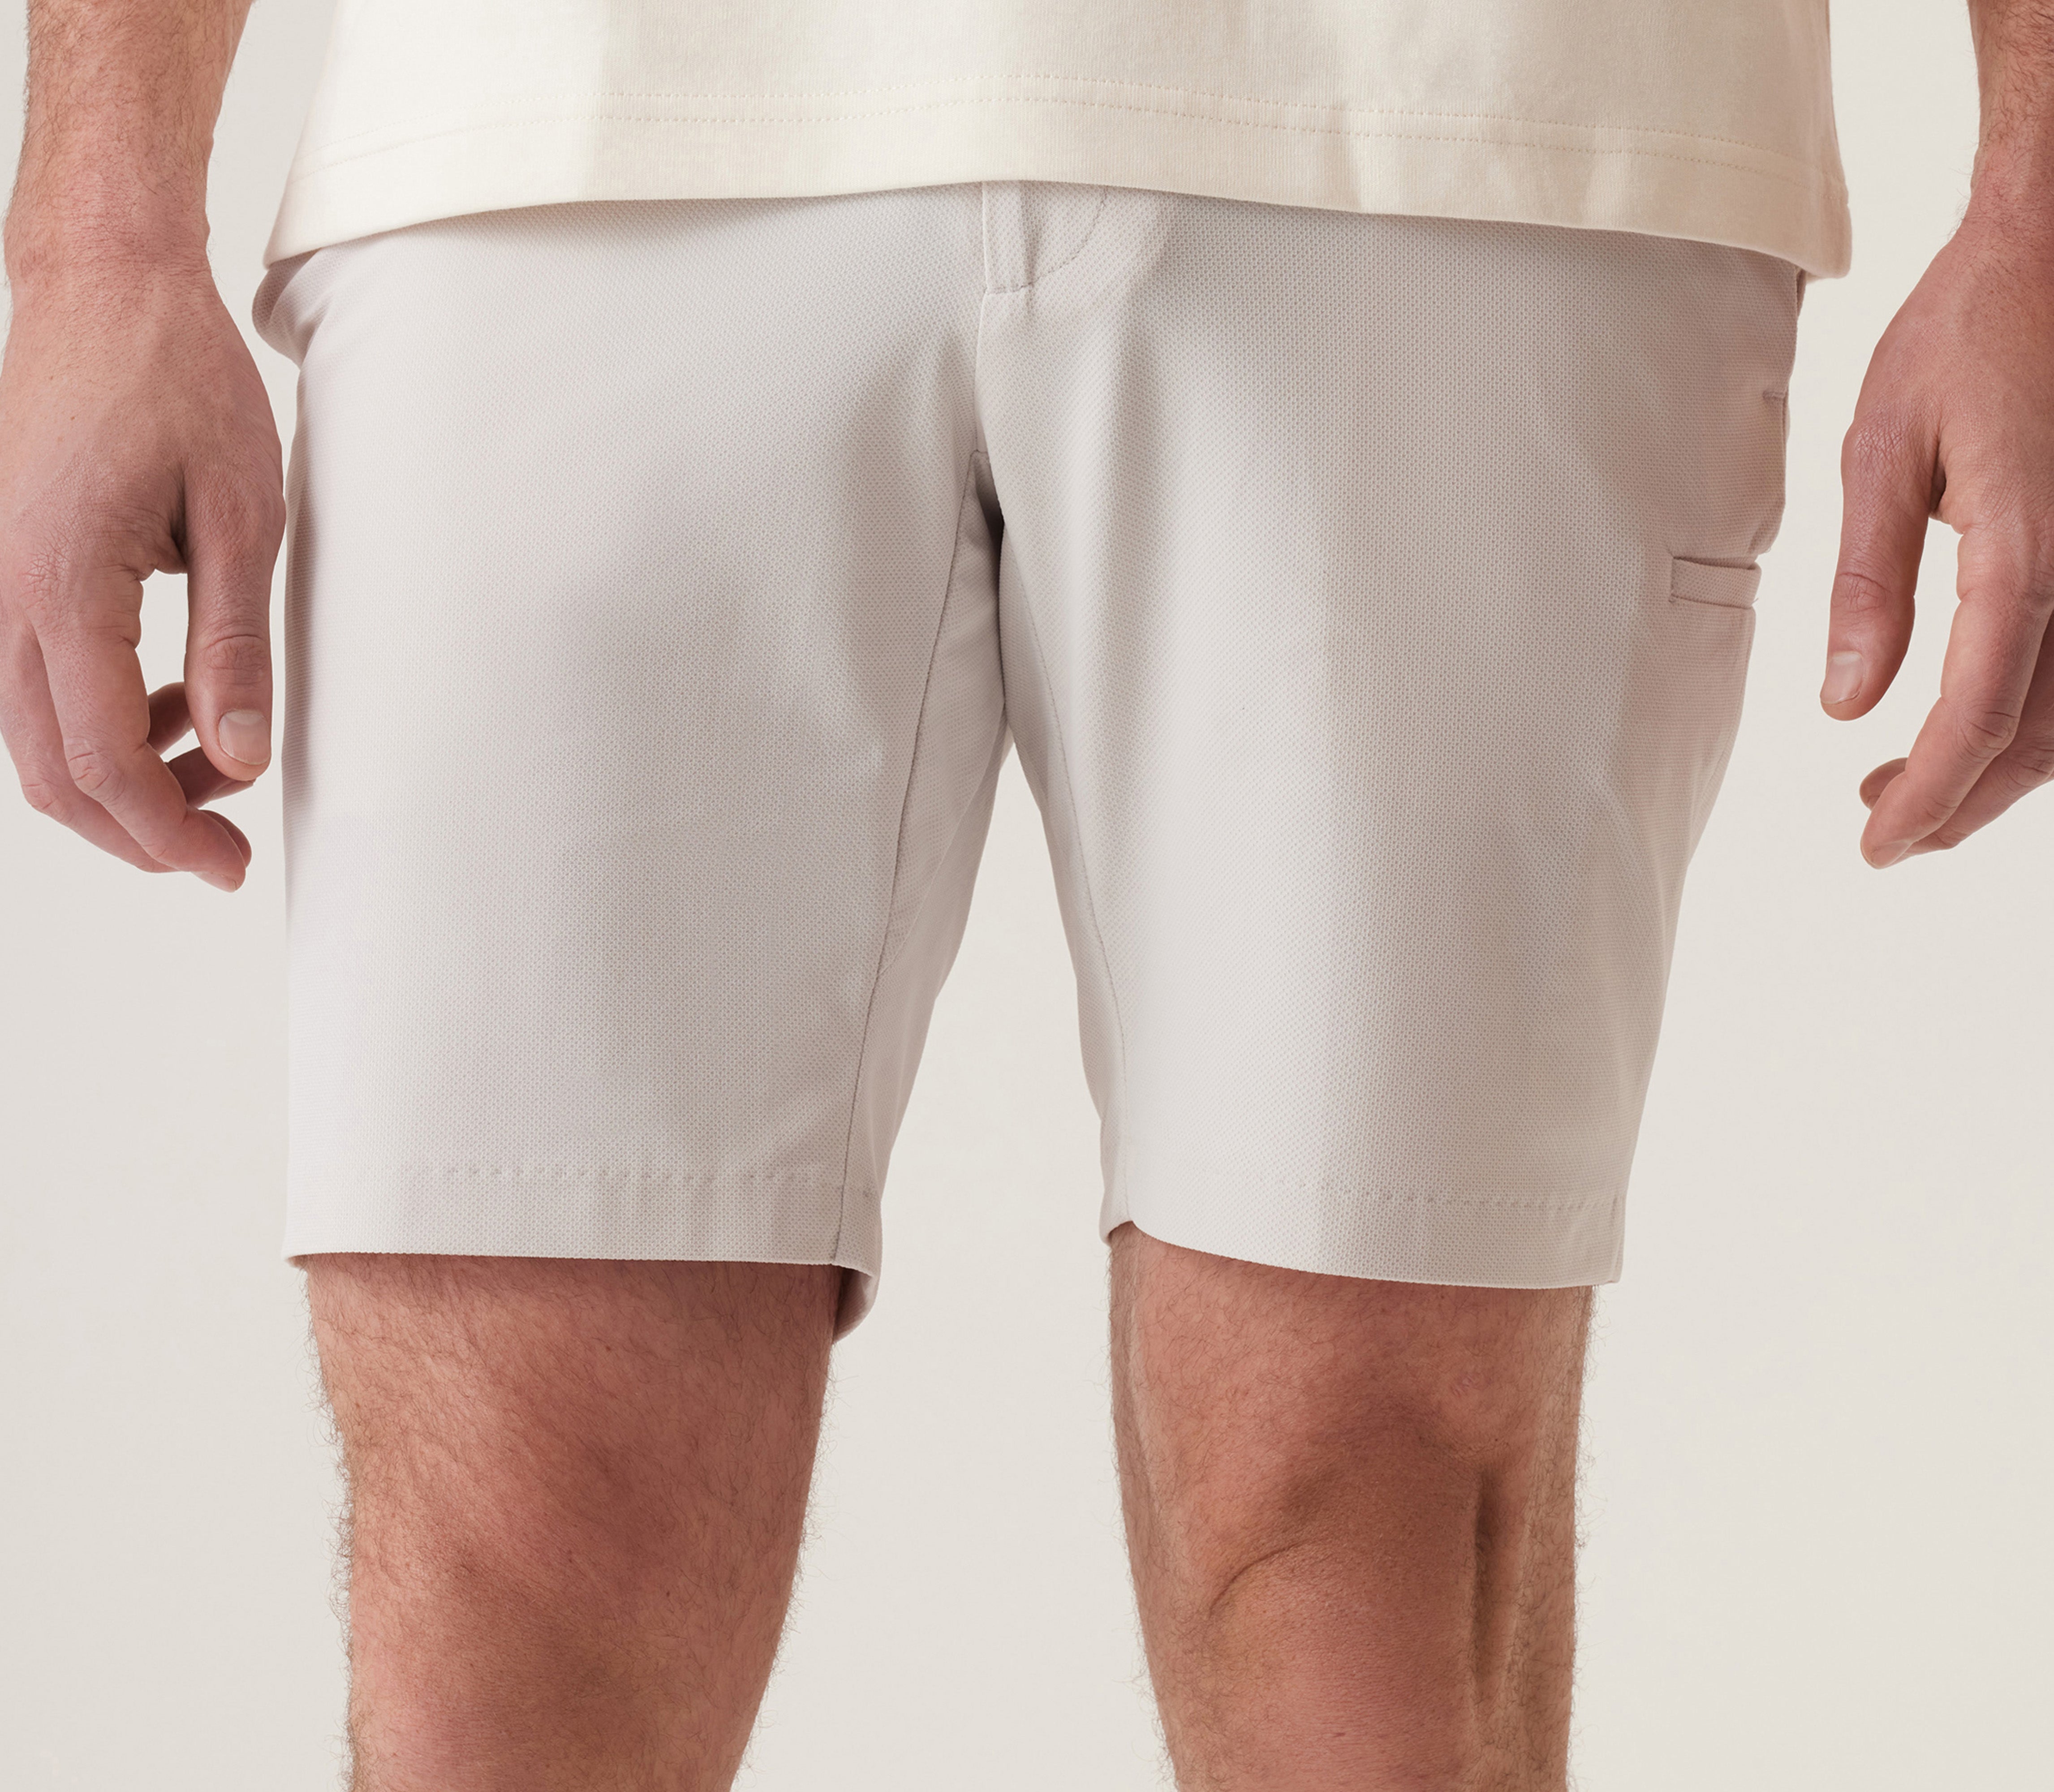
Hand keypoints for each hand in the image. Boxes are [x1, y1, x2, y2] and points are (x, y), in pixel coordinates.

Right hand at [0, 249, 283, 889]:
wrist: (105, 289)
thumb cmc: (176, 379)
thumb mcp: (240, 516)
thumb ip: (233, 647)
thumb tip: (241, 756)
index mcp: (59, 584)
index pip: (102, 760)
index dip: (166, 832)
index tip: (226, 867)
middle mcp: (1, 591)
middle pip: (52, 771)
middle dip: (138, 827)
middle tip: (223, 847)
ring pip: (35, 736)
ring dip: (121, 776)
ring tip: (216, 761)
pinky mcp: (3, 570)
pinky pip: (34, 683)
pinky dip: (98, 722)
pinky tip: (171, 704)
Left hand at [1822, 209, 2053, 865]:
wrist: (2053, 245)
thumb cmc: (1970, 330)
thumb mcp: (1884, 448)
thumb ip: (1867, 583)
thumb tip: (1844, 701)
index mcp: (2028, 539)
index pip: (1982, 703)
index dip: (1933, 790)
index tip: (1879, 843)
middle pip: (2041, 732)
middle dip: (1961, 801)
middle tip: (1880, 836)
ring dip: (1991, 770)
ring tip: (1894, 793)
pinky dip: (2024, 713)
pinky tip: (1955, 723)